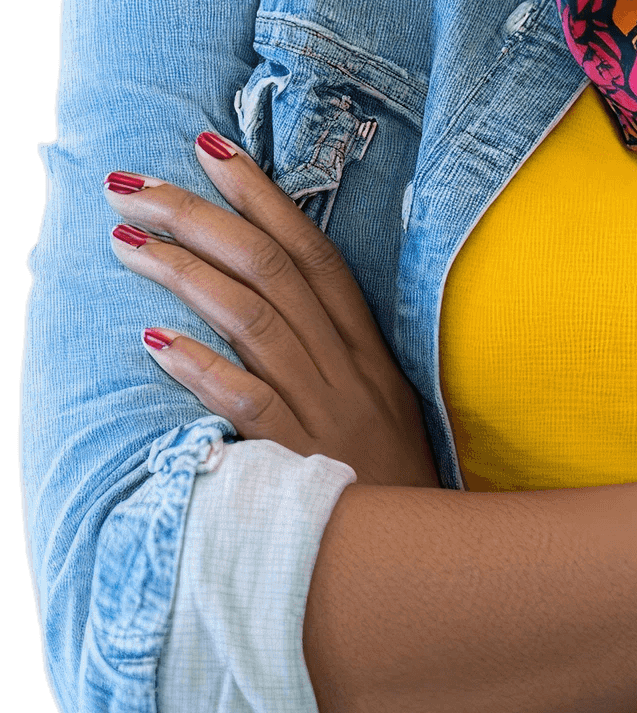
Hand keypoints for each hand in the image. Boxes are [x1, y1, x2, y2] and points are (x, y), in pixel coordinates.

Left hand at [105, 134, 439, 487]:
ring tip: (130, 243)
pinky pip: (249, 401)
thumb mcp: (380, 403)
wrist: (431, 563)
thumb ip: (334, 352)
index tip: (209, 148)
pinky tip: (158, 341)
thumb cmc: (391, 483)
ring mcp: (325, 409)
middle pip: (269, 269)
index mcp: (365, 345)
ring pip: (255, 319)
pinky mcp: (300, 459)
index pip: (309, 248)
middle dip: (198, 217)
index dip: (260, 194)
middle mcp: (347, 365)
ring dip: (186, 273)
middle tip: (134, 188)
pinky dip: (204, 366)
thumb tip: (269, 298)